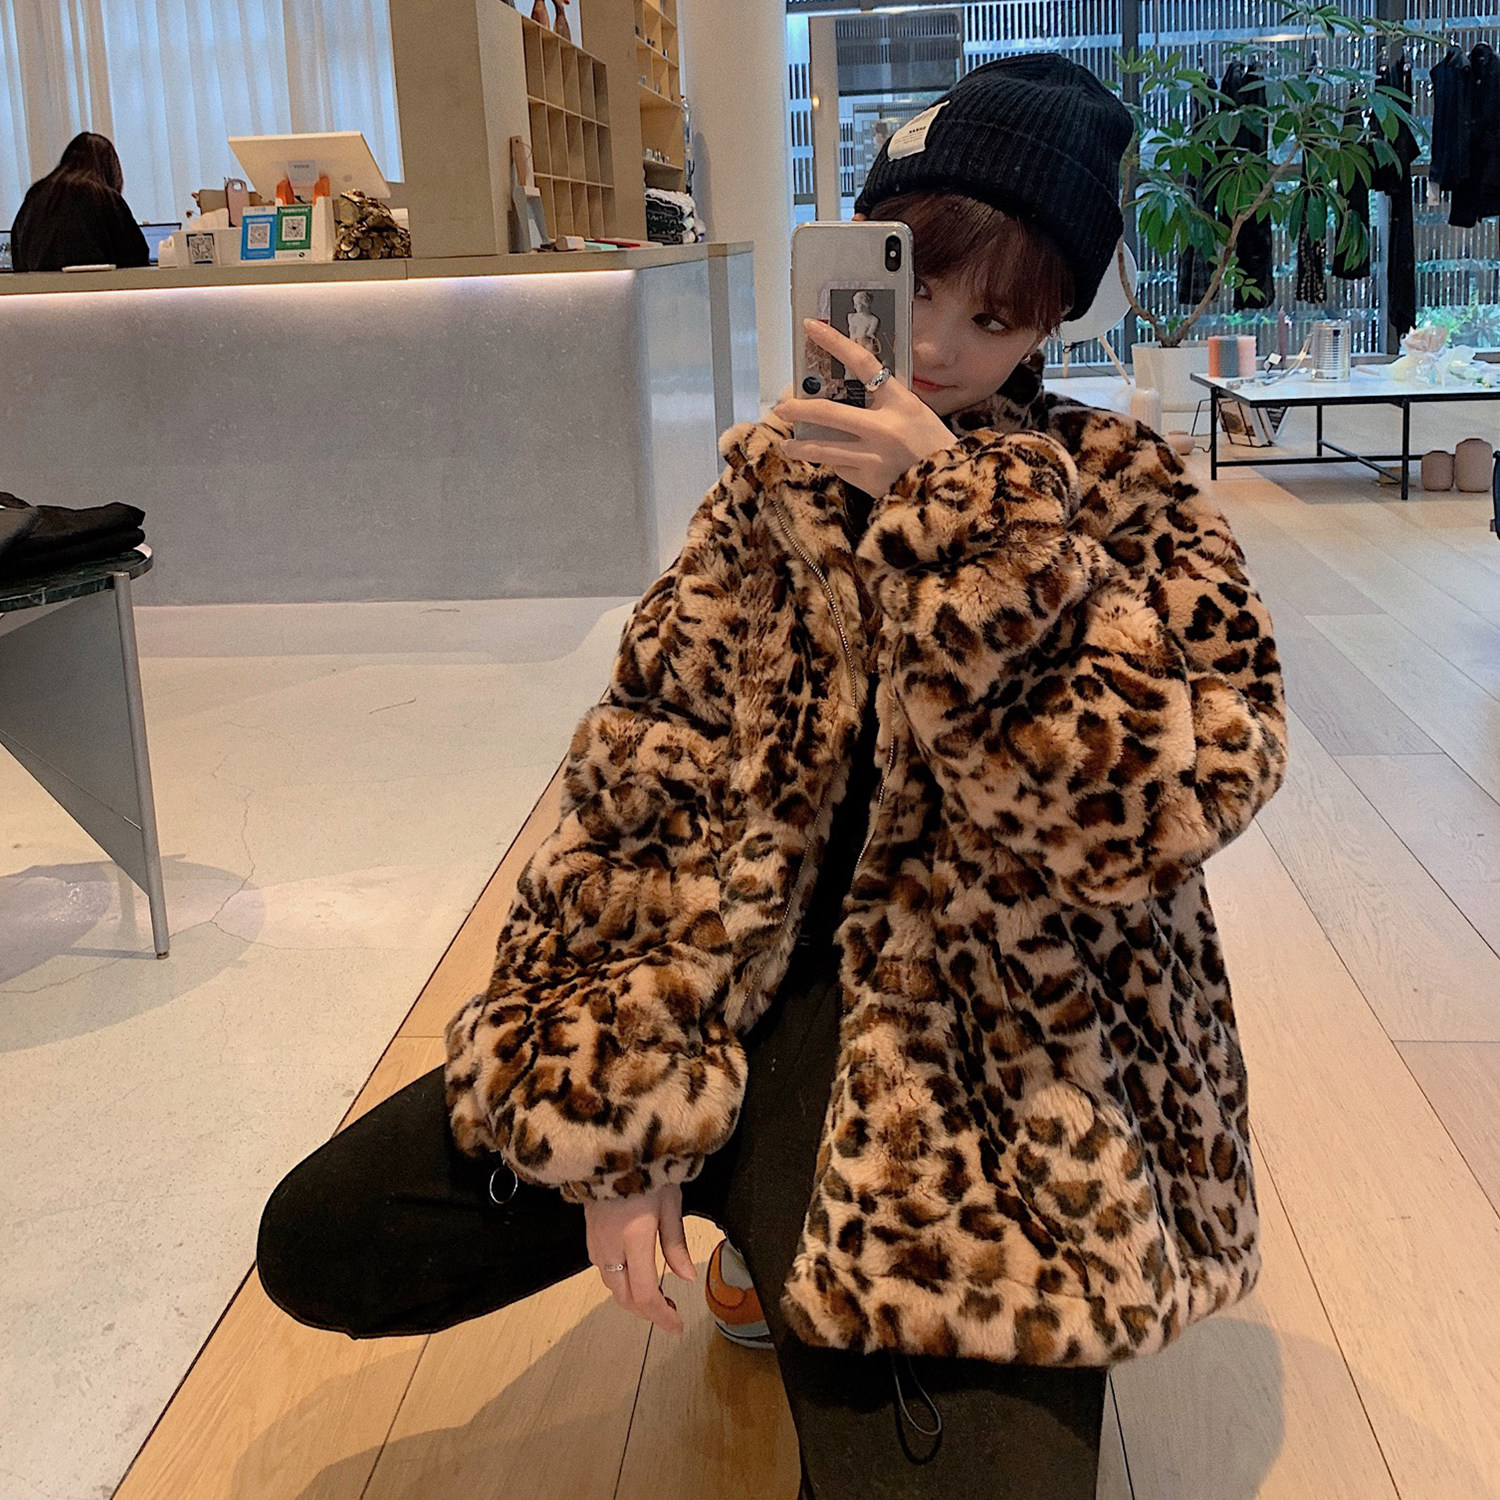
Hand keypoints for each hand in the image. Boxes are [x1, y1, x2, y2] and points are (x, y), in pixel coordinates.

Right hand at [583, 1183, 696, 1333]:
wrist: (611, 1143)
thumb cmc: (648, 1168)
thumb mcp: (670, 1201)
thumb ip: (676, 1243)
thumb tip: (686, 1279)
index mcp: (635, 1238)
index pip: (645, 1292)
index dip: (661, 1316)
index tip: (678, 1327)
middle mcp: (610, 1246)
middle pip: (624, 1296)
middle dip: (647, 1311)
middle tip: (669, 1312)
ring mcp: (595, 1241)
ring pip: (611, 1285)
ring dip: (632, 1297)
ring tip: (656, 1295)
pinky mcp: (587, 1234)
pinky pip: (602, 1269)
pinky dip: (619, 1280)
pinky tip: (634, 1273)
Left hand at [774, 318, 957, 496]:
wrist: (947, 484)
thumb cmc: (930, 443)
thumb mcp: (913, 412)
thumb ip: (882, 401)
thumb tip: (841, 394)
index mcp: (900, 401)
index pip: (863, 363)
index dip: (835, 342)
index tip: (811, 326)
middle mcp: (884, 428)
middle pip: (828, 412)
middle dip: (798, 409)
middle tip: (781, 407)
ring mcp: (874, 457)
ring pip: (822, 449)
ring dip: (799, 446)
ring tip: (788, 444)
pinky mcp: (868, 480)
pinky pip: (840, 468)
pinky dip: (835, 464)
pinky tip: (837, 463)